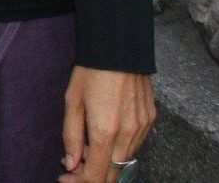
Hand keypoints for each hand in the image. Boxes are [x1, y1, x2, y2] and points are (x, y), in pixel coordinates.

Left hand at [60, 67, 153, 181]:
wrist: (119, 48)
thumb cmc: (91, 71)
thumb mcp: (72, 101)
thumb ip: (71, 136)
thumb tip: (71, 163)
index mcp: (105, 131)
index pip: (97, 175)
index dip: (80, 181)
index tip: (66, 177)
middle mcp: (128, 134)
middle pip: (114, 174)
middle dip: (93, 176)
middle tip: (75, 169)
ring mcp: (143, 128)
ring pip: (125, 161)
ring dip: (107, 163)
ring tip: (87, 151)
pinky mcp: (151, 120)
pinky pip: (135, 145)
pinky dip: (120, 150)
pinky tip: (106, 139)